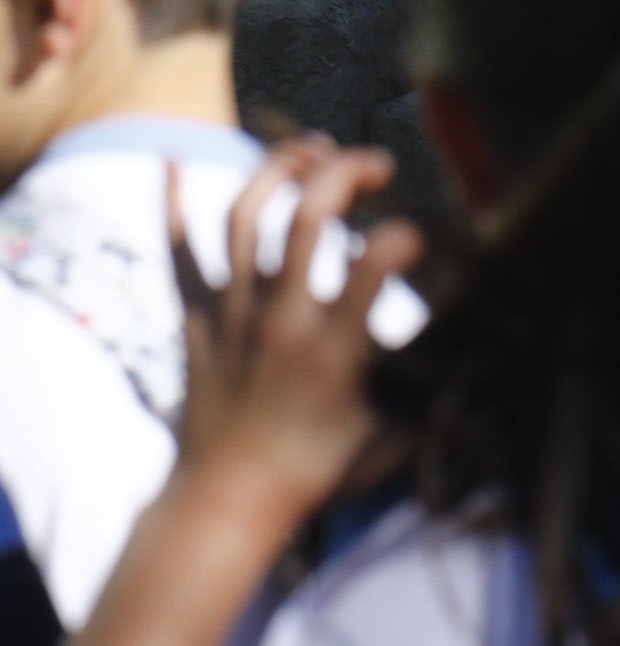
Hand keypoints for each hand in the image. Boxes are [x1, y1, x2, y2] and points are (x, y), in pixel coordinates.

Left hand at [170, 140, 424, 529]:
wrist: (227, 496)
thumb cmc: (315, 472)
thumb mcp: (386, 439)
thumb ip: (428, 398)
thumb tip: (474, 370)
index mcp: (333, 348)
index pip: (372, 268)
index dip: (400, 238)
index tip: (415, 233)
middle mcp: (280, 318)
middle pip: (308, 220)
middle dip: (344, 175)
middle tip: (373, 163)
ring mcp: (232, 310)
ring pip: (246, 217)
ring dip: (278, 171)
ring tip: (310, 149)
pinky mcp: (196, 316)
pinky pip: (178, 250)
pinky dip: (171, 203)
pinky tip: (170, 158)